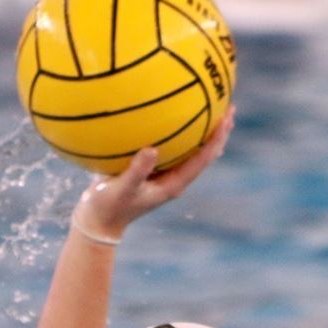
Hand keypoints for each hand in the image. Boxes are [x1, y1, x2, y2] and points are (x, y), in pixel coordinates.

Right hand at [71, 107, 234, 241]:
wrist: (97, 221)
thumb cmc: (109, 207)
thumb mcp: (121, 190)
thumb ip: (136, 172)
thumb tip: (152, 150)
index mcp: (173, 185)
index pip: (202, 160)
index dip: (216, 140)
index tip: (226, 119)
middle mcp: (173, 178)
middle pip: (204, 153)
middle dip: (217, 131)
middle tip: (229, 107)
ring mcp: (163, 174)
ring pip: (190, 149)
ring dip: (202, 130)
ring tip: (213, 106)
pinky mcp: (151, 169)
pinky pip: (170, 146)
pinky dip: (175, 130)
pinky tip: (168, 112)